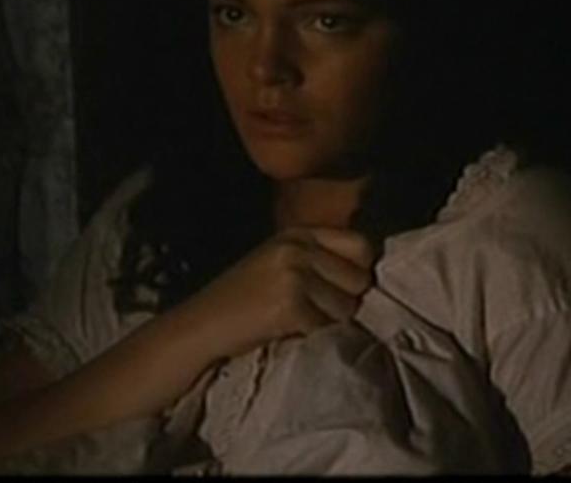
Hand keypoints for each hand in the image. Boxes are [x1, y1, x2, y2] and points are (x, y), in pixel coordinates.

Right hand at [179, 227, 376, 361]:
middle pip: (360, 279)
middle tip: (315, 311)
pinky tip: (290, 333)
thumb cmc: (242, 300)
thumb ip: (318, 259)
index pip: (362, 245)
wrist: (201, 326)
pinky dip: (314, 337)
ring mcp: (293, 275)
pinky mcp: (290, 306)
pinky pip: (327, 328)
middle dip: (346, 301)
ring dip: (331, 322)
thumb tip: (369, 274)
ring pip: (348, 308)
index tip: (341, 289)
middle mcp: (298, 248)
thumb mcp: (279, 262)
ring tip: (300, 322)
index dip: (358, 272)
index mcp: (298, 233)